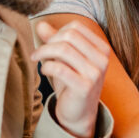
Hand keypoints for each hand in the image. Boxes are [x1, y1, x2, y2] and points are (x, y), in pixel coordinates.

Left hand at [31, 20, 109, 137]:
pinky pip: (60, 68)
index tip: (48, 43)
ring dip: (44, 52)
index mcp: (101, 49)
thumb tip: (40, 24)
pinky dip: (46, 67)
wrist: (79, 113)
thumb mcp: (64, 59)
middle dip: (49, 42)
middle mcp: (102, 59)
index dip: (57, 32)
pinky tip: (44, 71)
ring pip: (63, 49)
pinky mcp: (85, 87)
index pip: (76, 27)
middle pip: (69, 35)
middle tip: (38, 52)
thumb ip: (55, 41)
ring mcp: (95, 73)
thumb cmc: (72, 83)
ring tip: (36, 59)